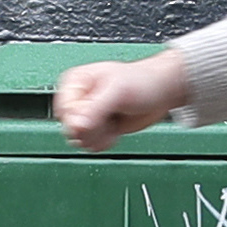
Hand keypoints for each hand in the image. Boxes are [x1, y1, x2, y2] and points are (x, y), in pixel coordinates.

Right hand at [51, 50, 191, 154]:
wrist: (161, 92)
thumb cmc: (143, 81)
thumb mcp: (117, 92)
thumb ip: (94, 109)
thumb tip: (75, 126)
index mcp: (75, 83)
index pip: (64, 111)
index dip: (80, 119)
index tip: (98, 115)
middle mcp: (78, 100)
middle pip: (70, 128)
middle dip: (93, 128)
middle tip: (109, 117)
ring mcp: (88, 116)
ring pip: (80, 139)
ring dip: (100, 136)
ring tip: (114, 121)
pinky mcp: (98, 129)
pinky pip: (91, 144)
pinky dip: (106, 141)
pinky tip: (116, 128)